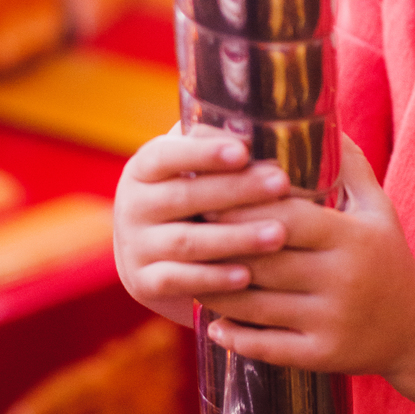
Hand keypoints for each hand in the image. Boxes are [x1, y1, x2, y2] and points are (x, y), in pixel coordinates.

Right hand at [113, 123, 292, 324]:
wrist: (148, 254)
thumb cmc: (189, 196)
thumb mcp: (192, 167)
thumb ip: (216, 146)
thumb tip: (259, 130)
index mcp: (144, 168)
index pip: (167, 155)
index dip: (203, 152)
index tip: (242, 150)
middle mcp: (133, 205)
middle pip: (184, 196)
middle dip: (237, 190)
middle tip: (281, 183)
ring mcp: (136, 246)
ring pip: (187, 241)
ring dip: (235, 237)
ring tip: (278, 234)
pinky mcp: (145, 283)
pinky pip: (180, 281)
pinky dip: (214, 278)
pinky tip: (247, 275)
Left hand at [203, 136, 414, 379]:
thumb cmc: (387, 256)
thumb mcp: (379, 207)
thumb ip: (349, 163)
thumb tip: (316, 117)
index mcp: (351, 238)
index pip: (285, 217)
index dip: (243, 207)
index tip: (207, 196)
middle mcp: (342, 279)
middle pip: (263, 260)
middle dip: (219, 246)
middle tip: (184, 232)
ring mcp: (331, 321)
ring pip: (256, 306)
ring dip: (216, 291)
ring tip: (187, 274)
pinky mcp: (322, 357)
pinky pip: (267, 348)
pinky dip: (236, 337)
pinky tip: (214, 324)